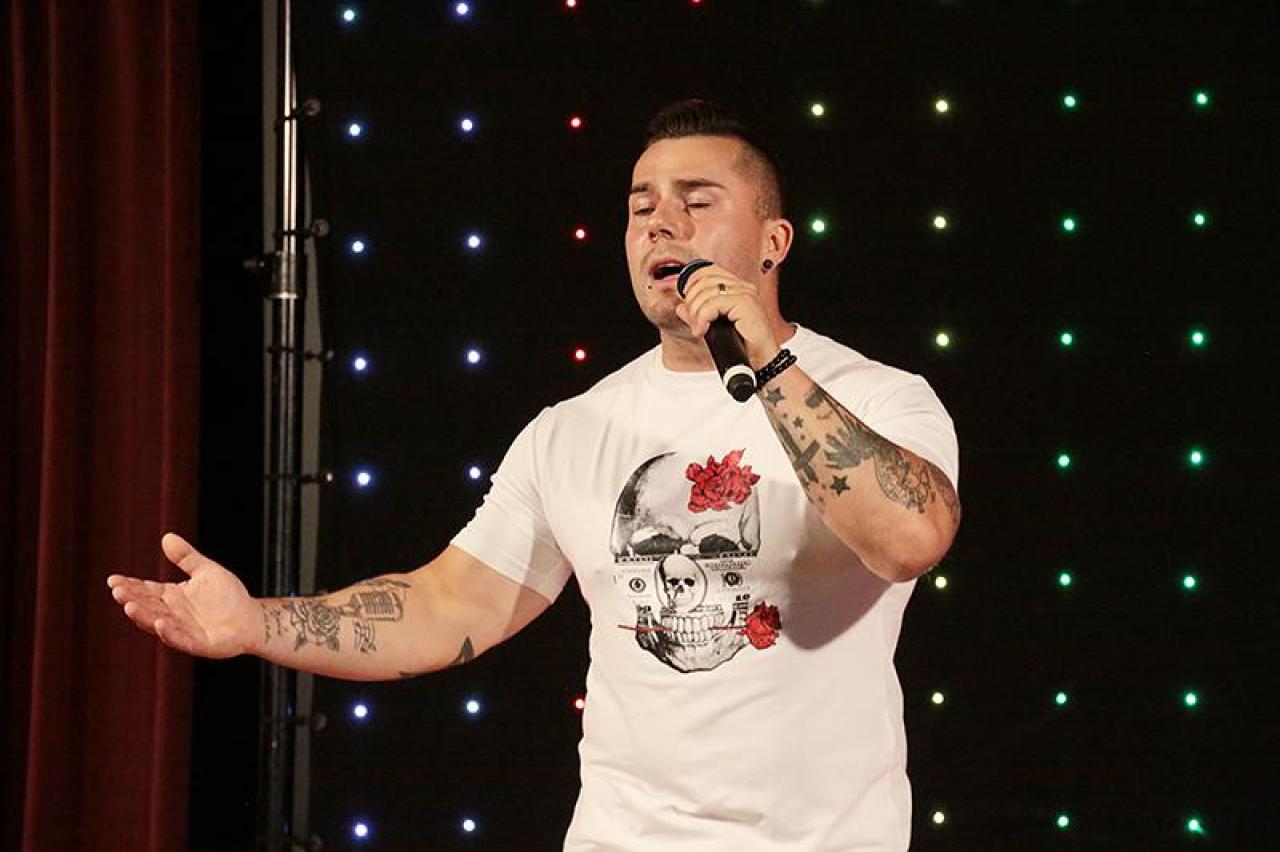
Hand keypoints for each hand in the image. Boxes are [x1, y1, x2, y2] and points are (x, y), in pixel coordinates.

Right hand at [107, 533, 258, 658]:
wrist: (252, 618)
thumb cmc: (228, 596)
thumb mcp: (207, 571)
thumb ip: (187, 557)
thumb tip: (167, 536)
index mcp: (172, 596)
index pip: (146, 590)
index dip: (130, 586)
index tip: (113, 580)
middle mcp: (173, 614)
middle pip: (147, 606)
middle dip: (131, 599)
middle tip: (117, 591)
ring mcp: (183, 630)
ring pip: (158, 623)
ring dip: (144, 616)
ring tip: (129, 607)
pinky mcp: (198, 644)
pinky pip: (181, 639)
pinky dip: (169, 632)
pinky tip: (161, 622)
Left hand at [674, 263, 779, 368]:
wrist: (762, 361)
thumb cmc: (744, 346)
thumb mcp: (714, 327)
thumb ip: (697, 314)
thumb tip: (680, 306)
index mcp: (737, 287)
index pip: (708, 271)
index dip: (691, 284)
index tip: (687, 304)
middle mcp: (743, 286)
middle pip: (703, 280)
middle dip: (691, 302)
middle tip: (694, 322)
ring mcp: (745, 293)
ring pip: (706, 292)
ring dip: (695, 313)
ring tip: (699, 330)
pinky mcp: (745, 303)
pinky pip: (713, 304)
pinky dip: (702, 318)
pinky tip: (703, 331)